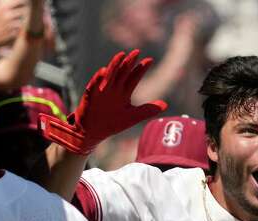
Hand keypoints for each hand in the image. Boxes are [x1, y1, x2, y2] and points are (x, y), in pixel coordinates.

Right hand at [39, 50, 166, 154]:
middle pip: (122, 72)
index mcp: (123, 92)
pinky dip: (98, 79)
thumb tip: (166, 105)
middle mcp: (113, 88)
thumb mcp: (133, 116)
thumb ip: (148, 110)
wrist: (93, 132)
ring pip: (109, 75)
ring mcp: (102, 90)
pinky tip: (103, 72)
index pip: (133, 77)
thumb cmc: (112, 123)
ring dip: (115, 65)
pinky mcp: (91, 95)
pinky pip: (94, 85)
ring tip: (121, 55)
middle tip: (137, 52)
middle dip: (129, 62)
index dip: (141, 69)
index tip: (150, 59)